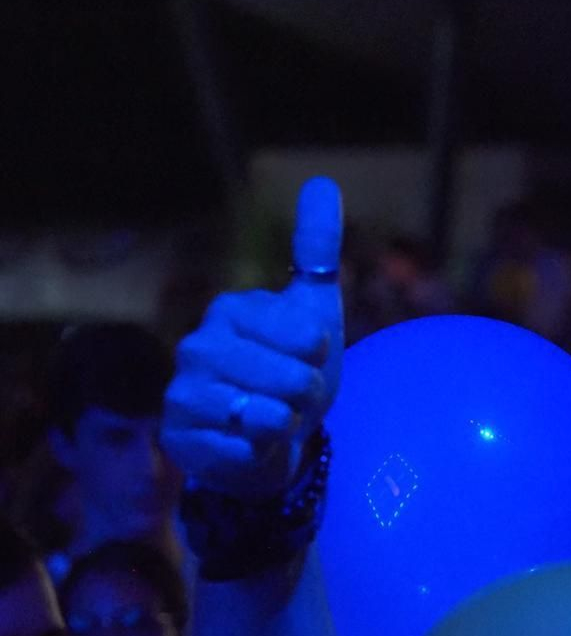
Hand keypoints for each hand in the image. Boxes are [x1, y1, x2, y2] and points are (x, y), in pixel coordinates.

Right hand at [164, 179, 344, 498]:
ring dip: (286, 425)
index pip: (308, 337)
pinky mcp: (182, 438)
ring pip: (270, 417)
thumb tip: (323, 182)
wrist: (268, 441)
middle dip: (306, 397)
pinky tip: (249, 445)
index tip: (303, 358)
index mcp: (231, 310)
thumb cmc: (291, 374)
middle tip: (290, 397)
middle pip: (294, 380)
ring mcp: (184, 392)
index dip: (318, 357)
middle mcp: (198, 346)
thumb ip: (317, 252)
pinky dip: (262, 454)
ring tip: (271, 419)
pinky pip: (249, 450)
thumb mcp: (315, 313)